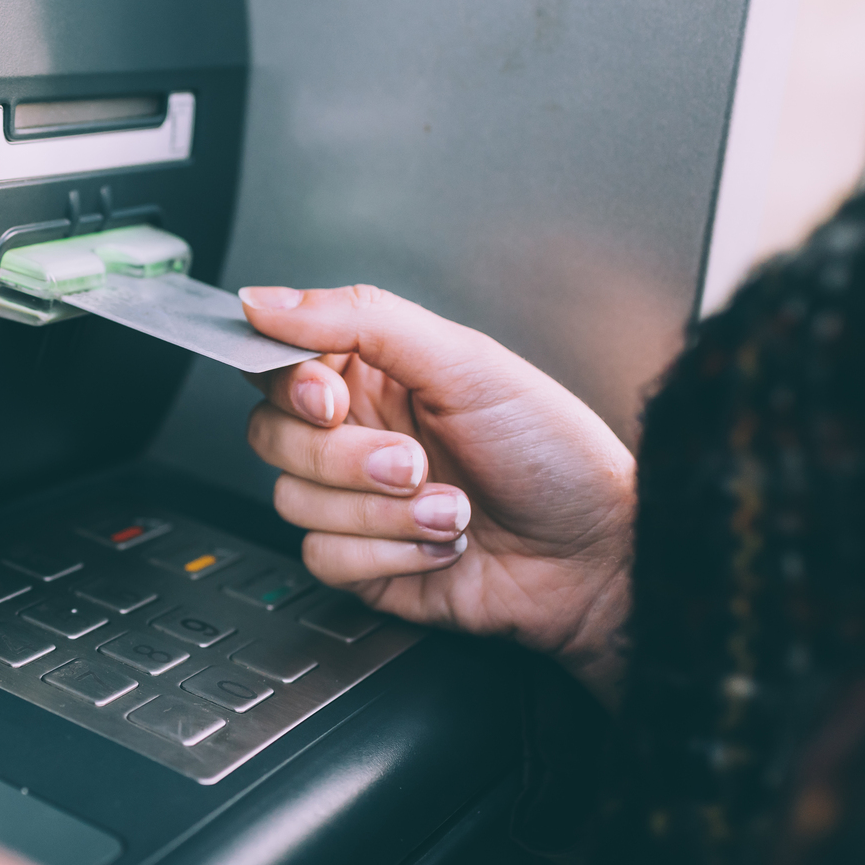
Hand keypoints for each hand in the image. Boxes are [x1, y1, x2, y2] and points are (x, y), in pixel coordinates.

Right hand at [239, 285, 634, 707]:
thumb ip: (359, 319)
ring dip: (380, 511)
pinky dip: (388, 554)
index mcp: (376, 374)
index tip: (328, 398)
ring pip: (293, 499)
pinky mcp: (364, 564)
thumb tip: (266, 300)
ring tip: (450, 506)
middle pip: (272, 435)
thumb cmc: (555, 454)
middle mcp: (358, 433)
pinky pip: (322, 557)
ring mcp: (356, 501)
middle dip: (346, 457)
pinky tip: (441, 545)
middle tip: (415, 461)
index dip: (290, 383)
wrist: (598, 556)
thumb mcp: (464, 363)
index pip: (279, 364)